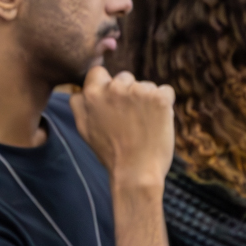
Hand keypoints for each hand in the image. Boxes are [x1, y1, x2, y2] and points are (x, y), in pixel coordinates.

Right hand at [71, 67, 175, 187]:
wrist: (136, 173)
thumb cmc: (111, 153)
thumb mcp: (84, 129)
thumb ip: (80, 105)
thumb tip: (81, 90)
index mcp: (92, 94)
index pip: (98, 72)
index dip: (106, 85)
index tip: (113, 102)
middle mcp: (113, 88)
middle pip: (124, 78)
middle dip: (128, 93)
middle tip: (129, 120)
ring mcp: (137, 91)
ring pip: (145, 85)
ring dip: (146, 100)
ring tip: (143, 125)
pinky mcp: (159, 98)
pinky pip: (165, 92)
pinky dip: (165, 105)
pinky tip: (157, 122)